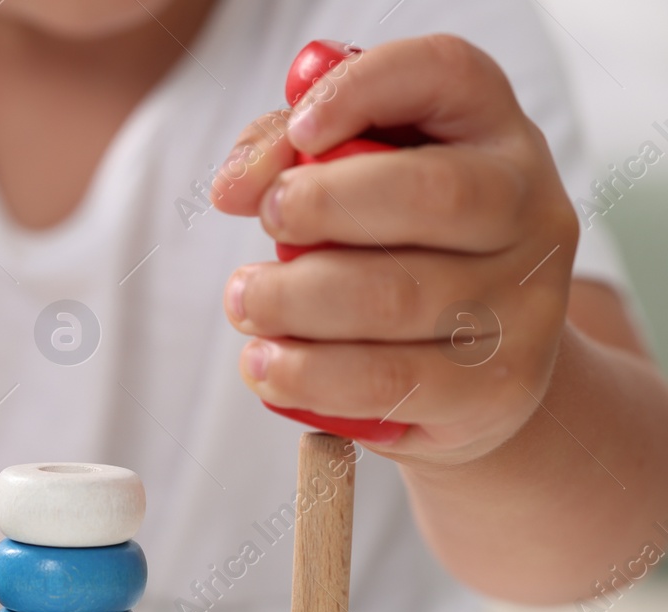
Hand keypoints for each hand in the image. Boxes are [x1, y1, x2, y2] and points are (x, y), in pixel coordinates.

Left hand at [210, 35, 579, 463]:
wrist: (473, 369)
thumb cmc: (391, 251)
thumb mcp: (348, 179)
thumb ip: (284, 154)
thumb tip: (236, 187)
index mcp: (492, 131)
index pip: (446, 74)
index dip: (364, 88)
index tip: (301, 130)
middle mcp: (529, 209)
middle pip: (432, 195)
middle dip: (321, 208)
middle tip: (265, 227)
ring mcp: (526, 301)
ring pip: (397, 299)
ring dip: (294, 303)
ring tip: (245, 305)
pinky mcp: (498, 385)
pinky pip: (389, 384)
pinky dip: (310, 378)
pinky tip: (269, 367)